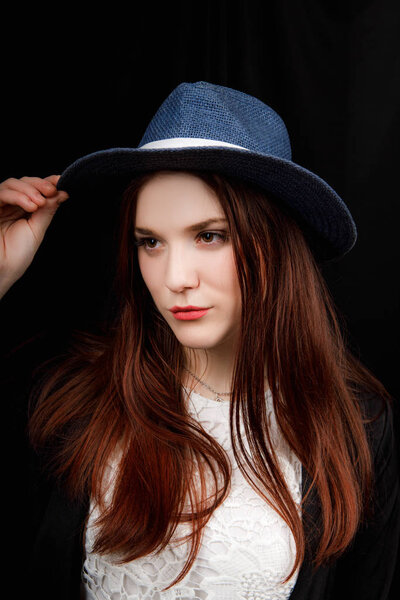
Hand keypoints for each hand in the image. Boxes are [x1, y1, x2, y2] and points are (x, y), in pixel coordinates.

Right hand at [0, 175, 68, 297]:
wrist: (1, 271)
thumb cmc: (16, 256)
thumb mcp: (36, 230)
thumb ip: (47, 210)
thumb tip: (62, 193)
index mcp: (22, 210)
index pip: (34, 189)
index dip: (47, 182)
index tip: (61, 181)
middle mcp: (9, 205)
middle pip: (23, 182)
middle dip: (40, 184)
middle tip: (52, 191)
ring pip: (12, 184)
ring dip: (29, 190)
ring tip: (40, 203)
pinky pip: (1, 194)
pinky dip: (17, 196)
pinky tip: (31, 206)